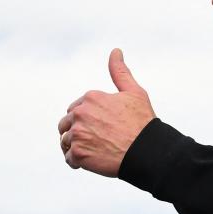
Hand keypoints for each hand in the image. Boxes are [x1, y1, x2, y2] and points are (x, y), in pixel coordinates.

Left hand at [58, 48, 155, 176]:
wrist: (147, 152)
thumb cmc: (143, 123)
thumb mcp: (134, 93)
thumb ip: (120, 72)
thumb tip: (115, 51)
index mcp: (91, 98)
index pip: (75, 109)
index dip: (87, 119)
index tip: (101, 128)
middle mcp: (80, 114)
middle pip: (66, 124)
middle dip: (77, 132)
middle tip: (96, 141)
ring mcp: (78, 134)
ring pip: (66, 141)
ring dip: (76, 147)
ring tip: (94, 151)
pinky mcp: (78, 153)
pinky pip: (69, 159)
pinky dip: (78, 162)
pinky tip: (93, 161)